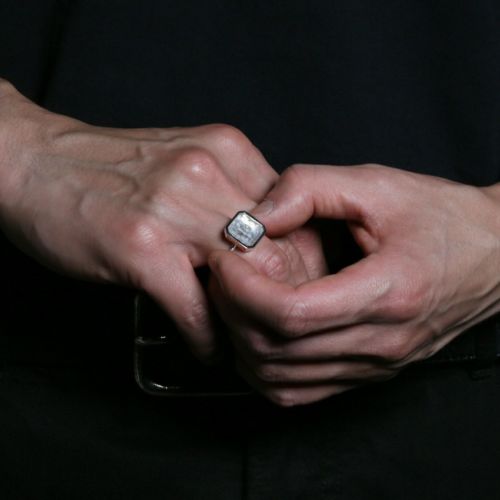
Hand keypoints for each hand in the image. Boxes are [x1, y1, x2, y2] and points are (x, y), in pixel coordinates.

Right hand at [0, 80, 326, 360]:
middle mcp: (208, 173)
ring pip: (248, 280)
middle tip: (286, 327)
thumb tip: (270, 242)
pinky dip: (208, 339)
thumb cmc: (111, 170)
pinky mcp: (139, 247)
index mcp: (228, 150)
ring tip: (249, 342)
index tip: (305, 292)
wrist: (34, 162)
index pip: (297, 214)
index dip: (309, 263)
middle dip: (290, 298)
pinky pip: (196, 308)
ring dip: (250, 323)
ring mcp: (173, 209)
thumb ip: (231, 192)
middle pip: (283, 248)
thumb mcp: (186, 162)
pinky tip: (208, 349)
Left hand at [209, 163, 499, 404]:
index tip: (225, 258)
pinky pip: (301, 392)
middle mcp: (380, 342)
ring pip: (281, 380)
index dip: (242, 289)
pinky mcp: (368, 371)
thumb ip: (310, 189)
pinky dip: (265, 369)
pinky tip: (255, 334)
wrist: (495, 255)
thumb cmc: (442, 218)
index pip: (291, 313)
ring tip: (233, 300)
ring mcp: (374, 364)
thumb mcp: (377, 184)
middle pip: (276, 351)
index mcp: (387, 292)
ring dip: (241, 343)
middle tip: (221, 273)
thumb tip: (256, 217)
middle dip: (230, 312)